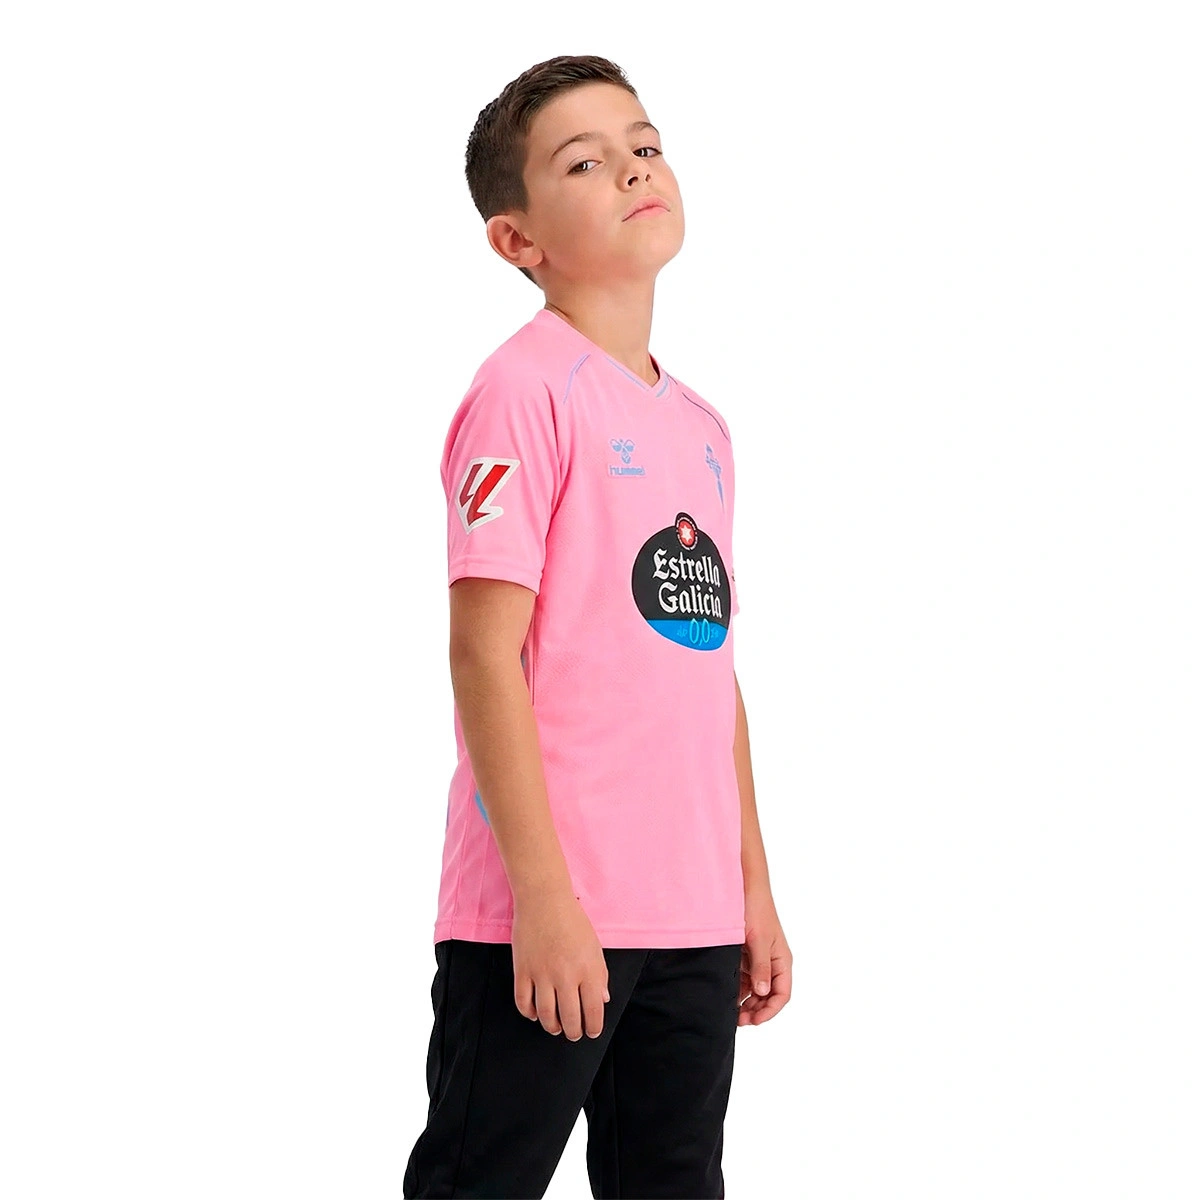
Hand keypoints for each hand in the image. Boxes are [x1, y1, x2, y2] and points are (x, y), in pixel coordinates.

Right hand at [511, 891, 610, 1040]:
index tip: (591, 1031)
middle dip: (573, 1032)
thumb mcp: (594, 946)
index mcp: (588, 969)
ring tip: (555, 1027)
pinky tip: (534, 1014)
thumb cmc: (573, 920)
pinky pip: (523, 1002)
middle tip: (573, 1033)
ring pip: (546, 1015)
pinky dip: (528, 1013)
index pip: (594, 1010)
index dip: (593, 1027)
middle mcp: (566, 975)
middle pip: (570, 1018)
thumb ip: (600, 975)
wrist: (545, 900)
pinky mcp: (522, 970)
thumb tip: (601, 1000)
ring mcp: (542, 974)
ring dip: (552, 1027)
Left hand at [738, 888, 791, 1025]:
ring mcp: (759, 960)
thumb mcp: (759, 940)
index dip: (770, 1010)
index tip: (754, 1020)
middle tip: (739, 1020)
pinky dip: (738, 989)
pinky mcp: (746, 956)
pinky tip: (728, 996)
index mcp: (782, 961)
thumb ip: (761, 967)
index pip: (782, 994)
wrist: (744, 888)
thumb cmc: (756, 910)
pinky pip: (744, 979)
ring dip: (746, 1002)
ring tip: (732, 1012)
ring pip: (755, 990)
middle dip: (756, 1009)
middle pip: (768, 996)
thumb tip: (763, 992)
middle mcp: (772, 963)